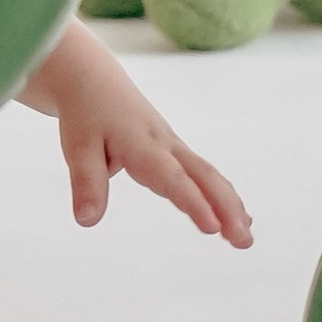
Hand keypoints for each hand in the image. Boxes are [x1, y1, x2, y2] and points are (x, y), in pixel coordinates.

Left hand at [21, 25, 253, 244]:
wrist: (92, 80)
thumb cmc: (86, 114)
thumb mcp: (77, 147)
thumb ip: (86, 183)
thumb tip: (87, 221)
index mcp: (142, 145)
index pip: (172, 178)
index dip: (193, 202)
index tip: (212, 228)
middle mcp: (165, 145)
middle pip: (203, 175)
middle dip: (226, 208)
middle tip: (244, 241)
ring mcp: (173, 146)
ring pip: (208, 174)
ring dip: (230, 205)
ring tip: (245, 239)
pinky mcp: (173, 151)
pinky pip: (202, 173)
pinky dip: (221, 195)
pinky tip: (235, 218)